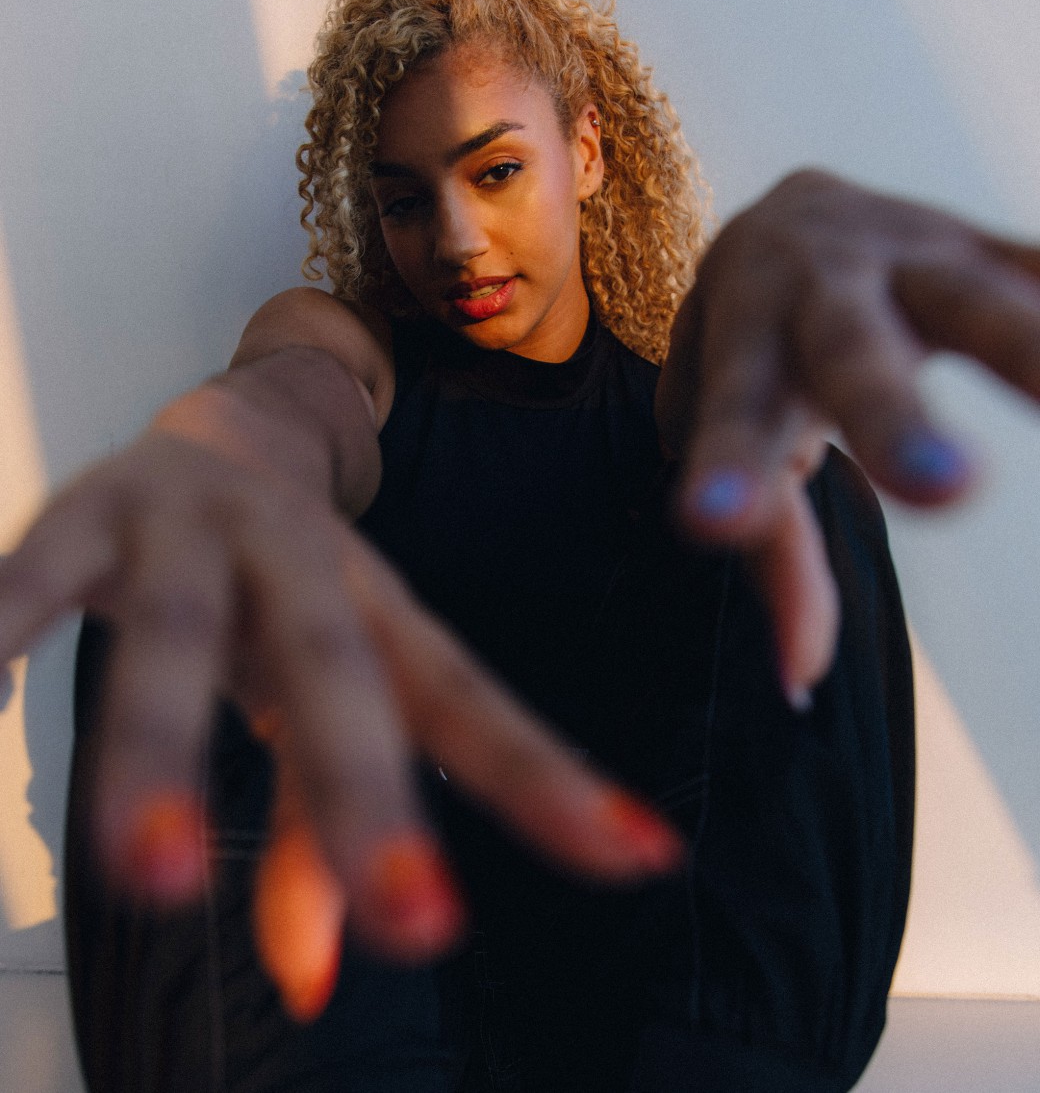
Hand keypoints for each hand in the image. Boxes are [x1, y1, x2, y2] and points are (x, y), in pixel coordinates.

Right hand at [0, 431, 685, 998]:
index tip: (642, 857)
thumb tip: (320, 982)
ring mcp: (192, 528)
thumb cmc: (280, 594)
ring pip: (185, 635)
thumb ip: (314, 825)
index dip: (548, 775)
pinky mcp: (88, 510)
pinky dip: (1, 626)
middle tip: (419, 926)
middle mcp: (298, 561)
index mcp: (373, 608)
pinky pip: (35, 573)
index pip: (468, 698)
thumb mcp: (311, 694)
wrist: (220, 430)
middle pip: (341, 673)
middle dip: (372, 794)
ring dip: (168, 750)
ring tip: (154, 877)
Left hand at [655, 167, 1039, 703]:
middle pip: (849, 349)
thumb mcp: (737, 434)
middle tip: (946, 489)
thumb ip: (774, 548)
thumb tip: (801, 680)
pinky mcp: (981, 245)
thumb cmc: (752, 354)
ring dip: (1030, 344)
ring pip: (971, 295)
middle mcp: (817, 292)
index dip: (729, 467)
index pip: (733, 416)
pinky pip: (1036, 265)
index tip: (716, 521)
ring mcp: (906, 256)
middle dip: (891, 416)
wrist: (785, 211)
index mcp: (744, 344)